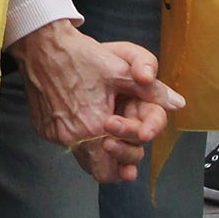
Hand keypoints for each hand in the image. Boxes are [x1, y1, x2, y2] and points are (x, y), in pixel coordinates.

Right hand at [10, 19, 182, 177]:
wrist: (42, 46)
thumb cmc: (81, 57)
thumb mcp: (121, 71)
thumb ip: (152, 91)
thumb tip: (177, 103)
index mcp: (93, 127)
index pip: (109, 171)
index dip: (124, 167)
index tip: (131, 165)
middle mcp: (71, 136)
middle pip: (95, 170)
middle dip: (112, 163)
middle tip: (122, 149)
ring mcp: (54, 133)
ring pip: (79, 155)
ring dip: (94, 149)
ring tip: (105, 132)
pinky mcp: (43, 128)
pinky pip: (64, 140)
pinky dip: (76, 135)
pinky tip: (81, 115)